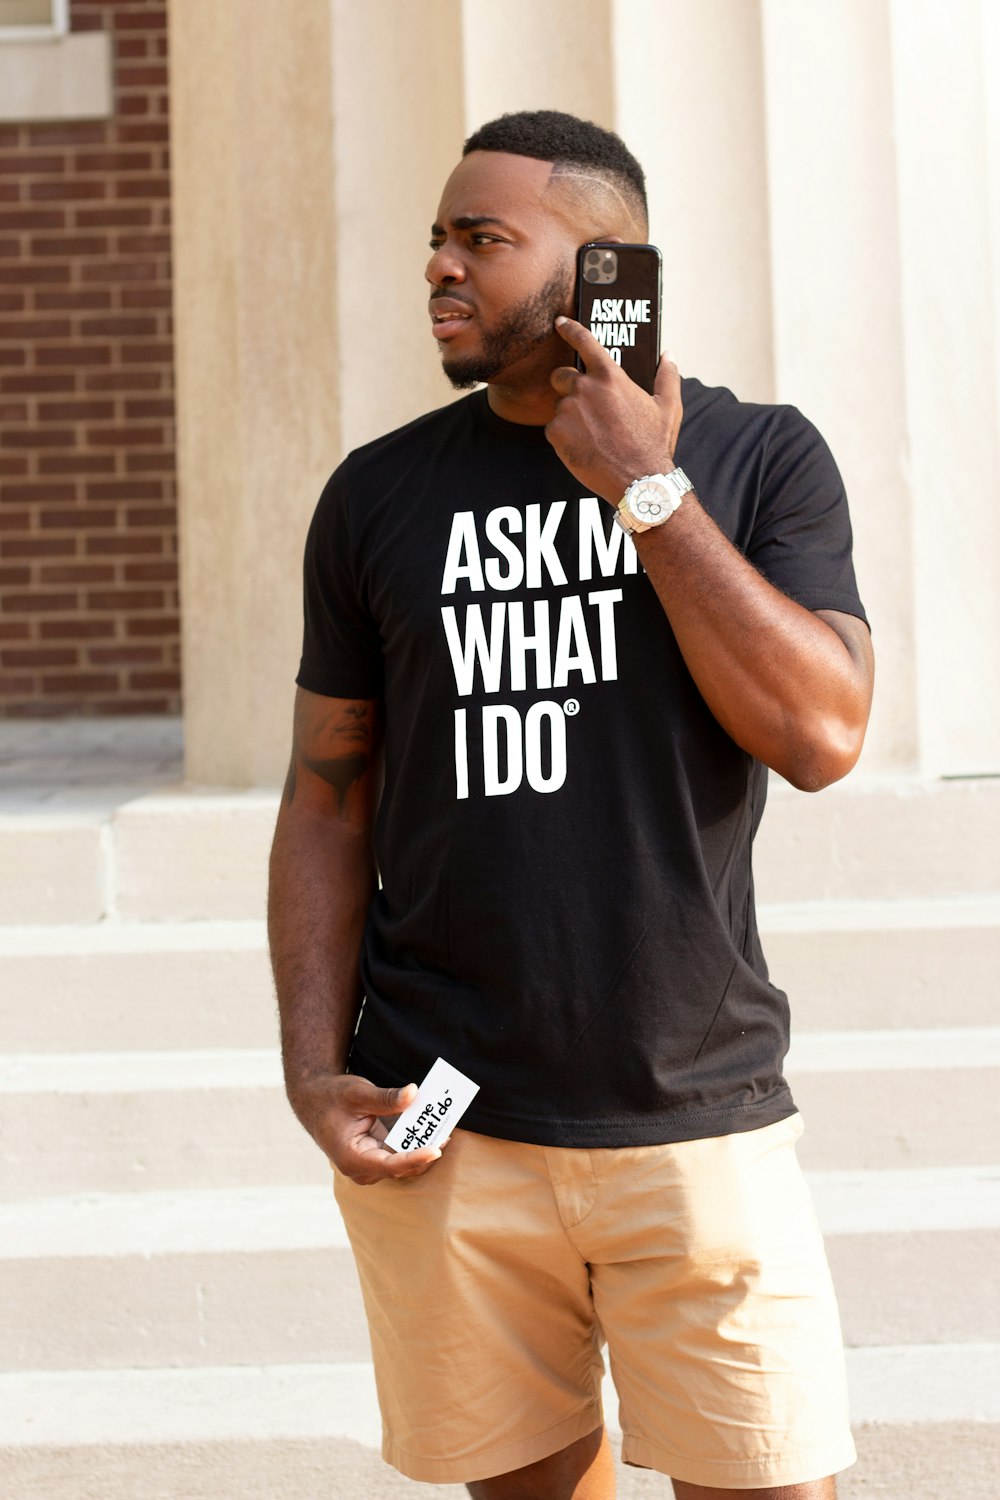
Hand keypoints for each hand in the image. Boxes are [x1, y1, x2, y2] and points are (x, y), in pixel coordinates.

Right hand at [291, 1072, 443, 1185]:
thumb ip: (386, 1098)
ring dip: (424, 1147)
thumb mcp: (358, 1093)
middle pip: (402, 1167)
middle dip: (426, 1150)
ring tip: (446, 1126)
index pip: (390, 1165)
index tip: (436, 1149)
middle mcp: (362, 1169)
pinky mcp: (376, 1157)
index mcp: (352, 1158)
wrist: (315, 1101)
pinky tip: (433, 1128)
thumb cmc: (332, 1097)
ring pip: (405, 1163)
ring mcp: (370, 1165)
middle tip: (448, 1129)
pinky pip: (401, 1154)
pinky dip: (416, 1142)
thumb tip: (413, 1093)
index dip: (415, 1158)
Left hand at [545, 316, 682, 504]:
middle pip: (560, 376)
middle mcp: (585, 387)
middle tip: (585, 408)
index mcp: (610, 376)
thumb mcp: (668, 407)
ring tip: (593, 437)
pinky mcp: (555, 432)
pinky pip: (553, 429)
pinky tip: (585, 449)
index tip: (559, 323)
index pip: (584, 342)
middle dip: (567, 387)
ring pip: (559, 407)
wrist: (637, 481)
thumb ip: (667, 376)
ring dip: (570, 418)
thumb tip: (669, 354)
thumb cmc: (654, 444)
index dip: (570, 330)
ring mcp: (567, 410)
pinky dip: (564, 438)